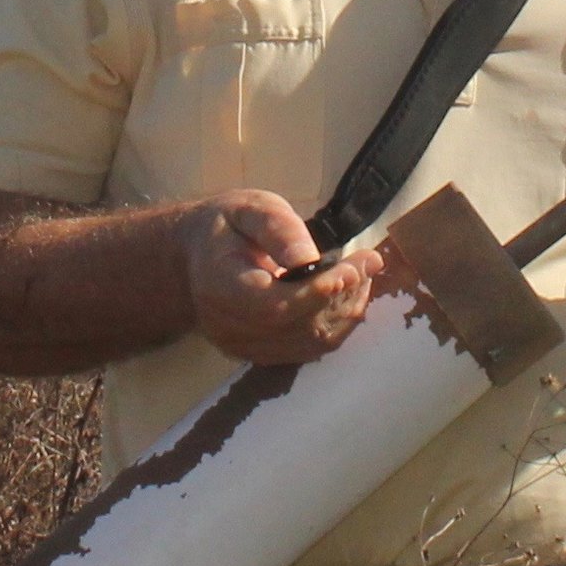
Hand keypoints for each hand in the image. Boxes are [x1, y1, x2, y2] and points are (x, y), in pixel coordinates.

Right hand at [181, 189, 382, 367]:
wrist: (195, 260)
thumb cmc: (226, 227)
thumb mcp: (248, 209)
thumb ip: (278, 230)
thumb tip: (310, 258)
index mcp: (219, 287)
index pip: (272, 305)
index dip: (317, 293)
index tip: (353, 267)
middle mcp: (228, 327)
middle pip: (298, 326)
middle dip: (342, 295)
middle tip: (370, 261)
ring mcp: (244, 348)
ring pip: (310, 342)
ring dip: (346, 309)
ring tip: (363, 272)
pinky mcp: (262, 355)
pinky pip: (310, 349)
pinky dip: (337, 322)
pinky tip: (348, 293)